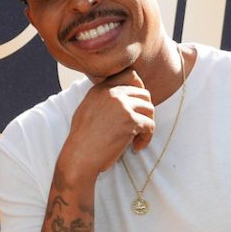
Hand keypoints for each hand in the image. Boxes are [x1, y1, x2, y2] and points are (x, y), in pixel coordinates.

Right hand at [59, 65, 154, 180]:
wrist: (80, 156)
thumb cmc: (82, 139)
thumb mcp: (87, 109)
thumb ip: (103, 99)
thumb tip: (124, 99)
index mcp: (101, 89)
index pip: (130, 75)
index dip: (139, 88)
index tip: (138, 104)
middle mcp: (112, 93)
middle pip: (144, 94)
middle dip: (144, 111)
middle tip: (139, 126)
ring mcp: (123, 106)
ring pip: (149, 109)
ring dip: (146, 125)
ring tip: (136, 138)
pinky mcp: (131, 121)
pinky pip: (150, 125)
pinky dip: (146, 138)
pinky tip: (136, 146)